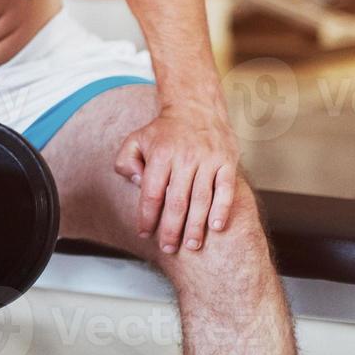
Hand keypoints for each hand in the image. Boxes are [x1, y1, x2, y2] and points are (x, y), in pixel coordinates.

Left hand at [113, 104, 239, 254]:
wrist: (196, 107)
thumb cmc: (164, 130)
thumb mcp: (136, 139)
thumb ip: (126, 161)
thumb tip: (135, 185)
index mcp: (161, 154)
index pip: (152, 193)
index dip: (147, 216)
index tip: (143, 232)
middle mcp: (185, 158)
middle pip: (177, 201)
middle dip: (171, 229)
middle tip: (168, 248)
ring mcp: (208, 160)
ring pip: (201, 199)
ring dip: (196, 226)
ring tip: (191, 245)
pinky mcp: (227, 162)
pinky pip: (225, 190)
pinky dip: (222, 209)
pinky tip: (216, 227)